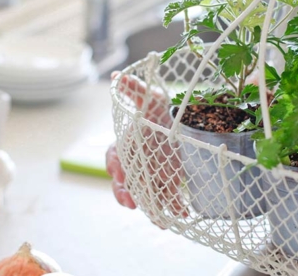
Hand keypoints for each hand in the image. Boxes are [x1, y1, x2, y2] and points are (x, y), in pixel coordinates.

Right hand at [106, 72, 186, 227]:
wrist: (173, 121)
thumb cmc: (155, 109)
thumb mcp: (148, 96)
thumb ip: (134, 88)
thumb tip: (118, 76)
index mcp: (125, 146)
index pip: (113, 158)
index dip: (114, 166)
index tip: (118, 172)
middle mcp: (135, 164)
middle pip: (125, 184)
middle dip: (126, 195)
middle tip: (132, 203)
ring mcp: (150, 175)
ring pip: (145, 196)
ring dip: (152, 209)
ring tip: (161, 221)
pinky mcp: (167, 181)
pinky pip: (167, 198)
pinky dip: (174, 208)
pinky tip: (183, 215)